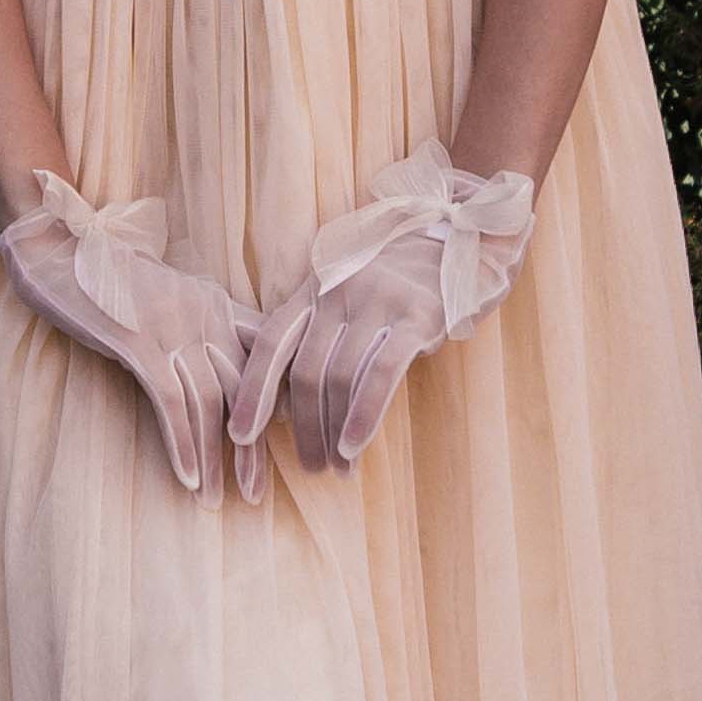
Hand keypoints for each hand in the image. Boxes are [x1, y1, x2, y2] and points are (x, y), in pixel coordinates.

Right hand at [0, 174, 255, 496]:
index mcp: (218, 305)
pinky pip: (170, 401)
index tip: (287, 446)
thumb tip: (223, 372)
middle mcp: (206, 316)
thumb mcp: (171, 296)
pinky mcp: (139, 341)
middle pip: (246, 391)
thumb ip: (201, 326)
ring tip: (215, 500)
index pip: (266, 358)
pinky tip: (187, 478)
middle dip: (251, 449)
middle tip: (256, 494)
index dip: (280, 403)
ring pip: (210, 403)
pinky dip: (183, 444)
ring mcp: (174, 328)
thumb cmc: (112, 279)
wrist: (60, 246)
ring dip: (215, 459)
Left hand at [231, 141, 536, 474]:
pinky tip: (354, 448)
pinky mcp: (417, 315)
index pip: (272, 342)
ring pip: (339, 377)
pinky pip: (380, 374)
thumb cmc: (398, 276)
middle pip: (304, 370)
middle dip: (302, 427)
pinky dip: (363, 417)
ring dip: (332, 433)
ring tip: (337, 469)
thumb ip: (320, 329)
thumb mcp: (348, 290)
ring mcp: (377, 302)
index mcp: (315, 288)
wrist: (462, 231)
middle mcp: (339, 293)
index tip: (240, 435)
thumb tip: (286, 397)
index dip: (252, 390)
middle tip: (308, 467)